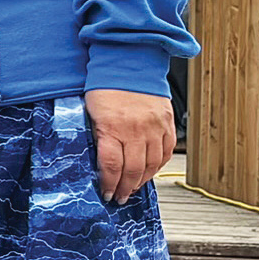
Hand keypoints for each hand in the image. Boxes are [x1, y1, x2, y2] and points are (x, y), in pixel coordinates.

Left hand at [85, 88, 175, 204]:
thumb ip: (97, 136)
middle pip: (133, 169)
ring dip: (142, 181)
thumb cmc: (104, 85)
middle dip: (125, 188)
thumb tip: (97, 160)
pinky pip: (166, 152)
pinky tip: (149, 172)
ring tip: (132, 189)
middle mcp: (137, 129)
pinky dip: (158, 166)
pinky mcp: (167, 123)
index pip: (111, 165)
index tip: (106, 193)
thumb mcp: (91, 112)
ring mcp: (155, 127)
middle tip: (118, 197)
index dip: (109, 183)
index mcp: (113, 126)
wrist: (128, 62)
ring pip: (152, 164)